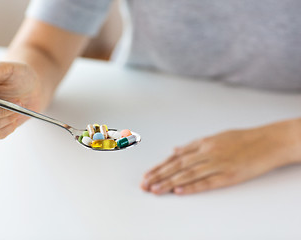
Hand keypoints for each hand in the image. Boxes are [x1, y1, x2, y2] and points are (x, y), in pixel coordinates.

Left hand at [141, 120, 300, 194]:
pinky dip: (192, 187)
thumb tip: (175, 150)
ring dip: (170, 183)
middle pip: (177, 165)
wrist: (267, 141)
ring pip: (188, 174)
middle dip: (159, 175)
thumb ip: (193, 145)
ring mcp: (218, 164)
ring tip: (155, 190)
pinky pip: (207, 182)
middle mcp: (207, 152)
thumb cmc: (241, 139)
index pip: (175, 157)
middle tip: (145, 184)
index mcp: (203, 143)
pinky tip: (179, 191)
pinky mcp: (229, 175)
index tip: (147, 175)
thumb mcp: (215, 137)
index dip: (159, 166)